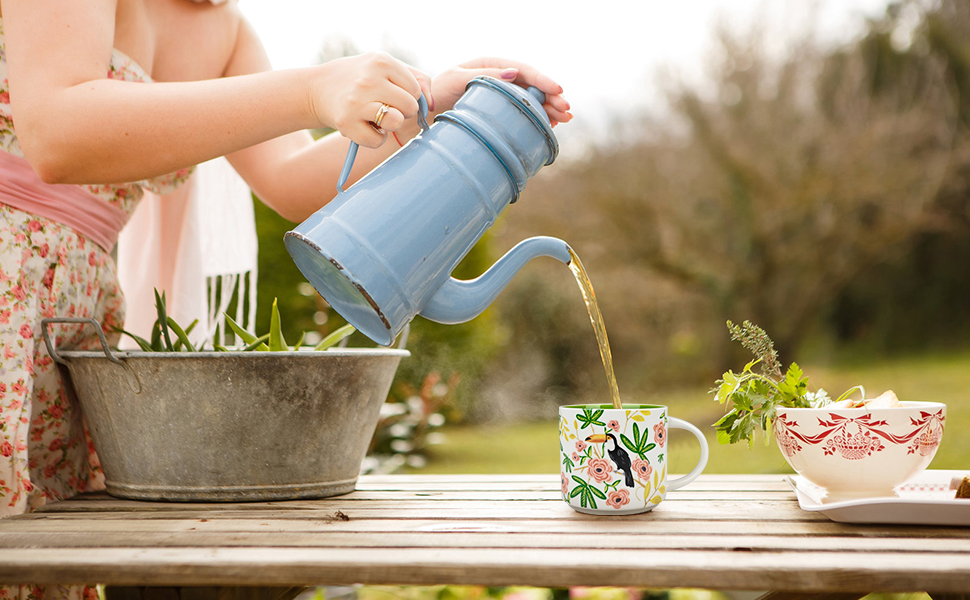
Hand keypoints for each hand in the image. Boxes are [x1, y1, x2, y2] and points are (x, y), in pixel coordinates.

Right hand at [309, 51, 432, 147]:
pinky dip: (375, 138)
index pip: (416, 90)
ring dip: (391, 124)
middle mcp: (369, 80)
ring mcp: (356, 102)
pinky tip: (365, 126)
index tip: (393, 94)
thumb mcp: (387, 68)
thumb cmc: (362, 79)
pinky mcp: (346, 123)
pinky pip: (378, 140)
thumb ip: (418, 79)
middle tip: (386, 106)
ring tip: (378, 117)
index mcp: (382, 61)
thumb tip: (432, 105)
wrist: (319, 89)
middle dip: (402, 111)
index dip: (408, 96)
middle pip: (410, 107)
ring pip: (396, 122)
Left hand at [430, 58, 571, 125]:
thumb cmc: (439, 90)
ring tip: (564, 119)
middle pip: (532, 86)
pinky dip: (537, 118)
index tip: (558, 90)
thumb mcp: (457, 79)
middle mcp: (500, 77)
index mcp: (492, 65)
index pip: (524, 70)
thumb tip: (513, 72)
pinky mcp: (500, 109)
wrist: (427, 107)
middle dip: (552, 98)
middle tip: (567, 111)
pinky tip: (549, 125)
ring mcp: (502, 94)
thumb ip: (484, 75)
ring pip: (531, 99)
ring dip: (549, 109)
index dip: (543, 80)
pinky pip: (523, 111)